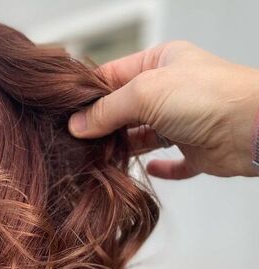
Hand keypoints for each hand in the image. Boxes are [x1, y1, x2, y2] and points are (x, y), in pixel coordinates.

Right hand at [68, 40, 258, 178]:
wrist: (250, 128)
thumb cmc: (205, 96)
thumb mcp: (145, 92)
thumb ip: (107, 110)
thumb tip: (75, 126)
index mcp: (160, 62)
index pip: (113, 76)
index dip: (89, 95)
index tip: (66, 115)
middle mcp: (170, 89)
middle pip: (124, 108)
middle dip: (102, 125)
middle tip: (76, 142)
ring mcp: (182, 120)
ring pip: (142, 136)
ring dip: (123, 147)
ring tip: (97, 159)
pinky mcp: (194, 149)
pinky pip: (172, 160)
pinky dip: (159, 167)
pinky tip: (147, 169)